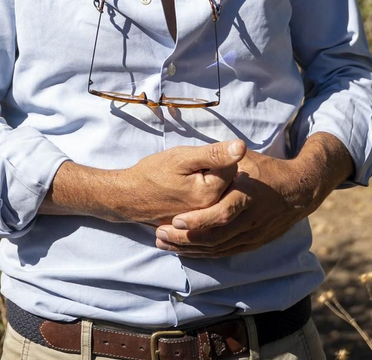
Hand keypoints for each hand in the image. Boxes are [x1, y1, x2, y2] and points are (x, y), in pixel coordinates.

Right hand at [114, 139, 245, 225]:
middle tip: (191, 173)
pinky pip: (211, 206)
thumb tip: (242, 146)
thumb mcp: (182, 158)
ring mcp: (206, 221)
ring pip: (220, 193)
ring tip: (187, 184)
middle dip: (215, 172)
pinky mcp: (198, 225)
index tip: (198, 161)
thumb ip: (214, 153)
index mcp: (212, 193)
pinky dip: (202, 197)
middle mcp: (212, 211)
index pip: (233, 166)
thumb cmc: (154, 173)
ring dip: (209, 184)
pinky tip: (186, 194)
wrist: (129, 197)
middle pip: (229, 182)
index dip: (216, 158)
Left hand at [153, 135, 349, 257]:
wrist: (299, 191)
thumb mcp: (246, 160)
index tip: (175, 220)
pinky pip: (224, 252)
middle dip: (185, 239)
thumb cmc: (267, 170)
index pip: (221, 214)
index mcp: (247, 198)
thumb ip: (224, 160)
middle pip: (215, 238)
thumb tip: (206, 152)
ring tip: (163, 243)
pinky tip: (185, 250)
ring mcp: (252, 235)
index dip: (198, 221)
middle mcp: (250, 221)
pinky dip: (203, 253)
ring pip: (217, 249)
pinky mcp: (251, 243)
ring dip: (190, 249)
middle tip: (159, 235)